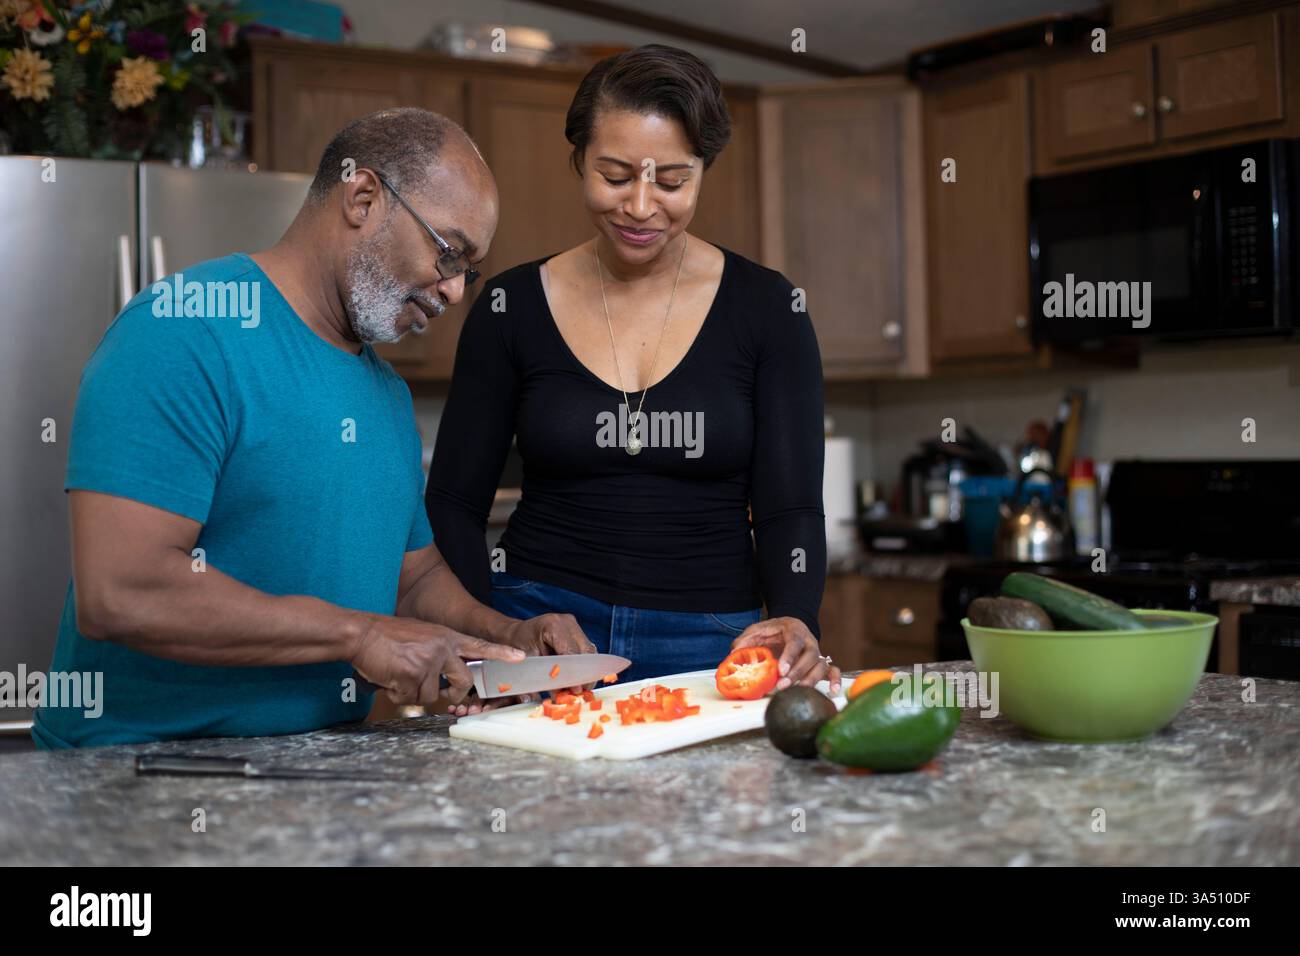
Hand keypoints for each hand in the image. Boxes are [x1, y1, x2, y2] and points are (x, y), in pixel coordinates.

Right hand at [349, 614, 524, 705]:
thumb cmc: (386, 637)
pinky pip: (410, 699)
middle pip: (463, 681)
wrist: (361, 633)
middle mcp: (442, 648)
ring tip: (397, 673)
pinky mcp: (412, 675)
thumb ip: (438, 653)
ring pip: (431, 695)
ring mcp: (428, 662)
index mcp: (446, 637)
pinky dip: (397, 694)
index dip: (500, 653)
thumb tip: (444, 680)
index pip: (480, 645)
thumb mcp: (421, 636)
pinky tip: (388, 677)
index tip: (520, 658)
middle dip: (453, 692)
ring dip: (412, 691)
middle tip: (438, 691)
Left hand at [449, 615, 595, 716]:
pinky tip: (576, 678)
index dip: (575, 673)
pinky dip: (582, 664)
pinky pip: (584, 649)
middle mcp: (566, 621)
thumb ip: (546, 677)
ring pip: (588, 651)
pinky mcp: (574, 629)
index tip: (576, 691)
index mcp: (554, 626)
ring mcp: (572, 624)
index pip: (572, 653)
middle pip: (585, 651)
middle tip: (579, 693)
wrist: (511, 633)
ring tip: (578, 688)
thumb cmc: (515, 646)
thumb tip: (561, 694)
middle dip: (583, 674)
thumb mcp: (529, 662)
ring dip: (584, 670)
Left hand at [730, 616, 841, 694]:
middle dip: (796, 673)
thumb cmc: (773, 631)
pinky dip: (835, 680)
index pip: (795, 642)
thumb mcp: (757, 630)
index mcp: (794, 631)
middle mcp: (809, 642)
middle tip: (782, 686)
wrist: (789, 627)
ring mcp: (817, 653)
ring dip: (811, 680)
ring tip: (798, 692)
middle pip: (809, 657)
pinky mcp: (820, 663)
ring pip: (821, 666)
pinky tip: (833, 691)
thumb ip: (746, 640)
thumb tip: (735, 653)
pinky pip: (833, 671)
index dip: (789, 656)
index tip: (781, 670)